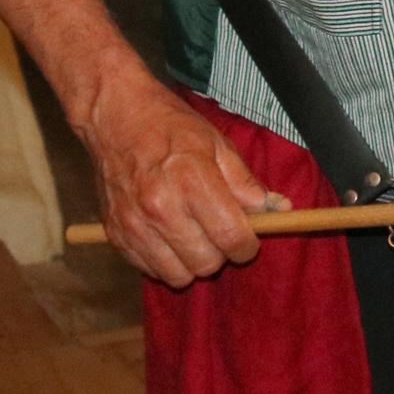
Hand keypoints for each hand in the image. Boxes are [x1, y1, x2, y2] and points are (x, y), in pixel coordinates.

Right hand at [72, 61, 283, 286]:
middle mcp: (160, 207)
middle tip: (218, 233)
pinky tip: (168, 237)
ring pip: (178, 276)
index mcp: (192, 180)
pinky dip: (165, 261)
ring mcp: (134, 224)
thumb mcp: (217, 144)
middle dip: (221, 253)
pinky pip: (150, 271)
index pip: (231, 237)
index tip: (248, 239)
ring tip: (193, 236)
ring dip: (192, 262)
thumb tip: (277, 210)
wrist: (115, 118)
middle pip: (206, 263)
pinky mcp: (115, 235)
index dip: (247, 245)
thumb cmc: (170, 127)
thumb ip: (246, 183)